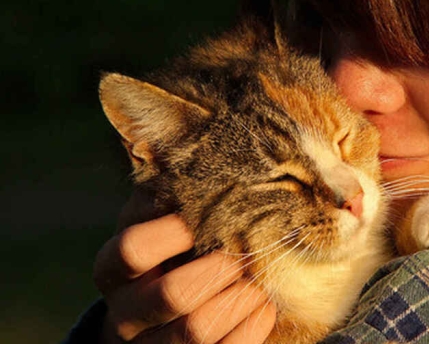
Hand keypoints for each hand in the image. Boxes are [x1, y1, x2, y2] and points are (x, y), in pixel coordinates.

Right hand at [93, 192, 275, 342]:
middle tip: (241, 253)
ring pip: (198, 329)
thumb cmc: (164, 255)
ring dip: (240, 298)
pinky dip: (252, 326)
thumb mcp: (153, 226)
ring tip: (259, 278)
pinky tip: (265, 305)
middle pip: (172, 294)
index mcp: (114, 269)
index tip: (200, 221)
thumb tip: (205, 152)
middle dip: (218, 270)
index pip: (132, 251)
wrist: (149, 319)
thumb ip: (169, 199)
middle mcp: (125, 312)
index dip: (170, 234)